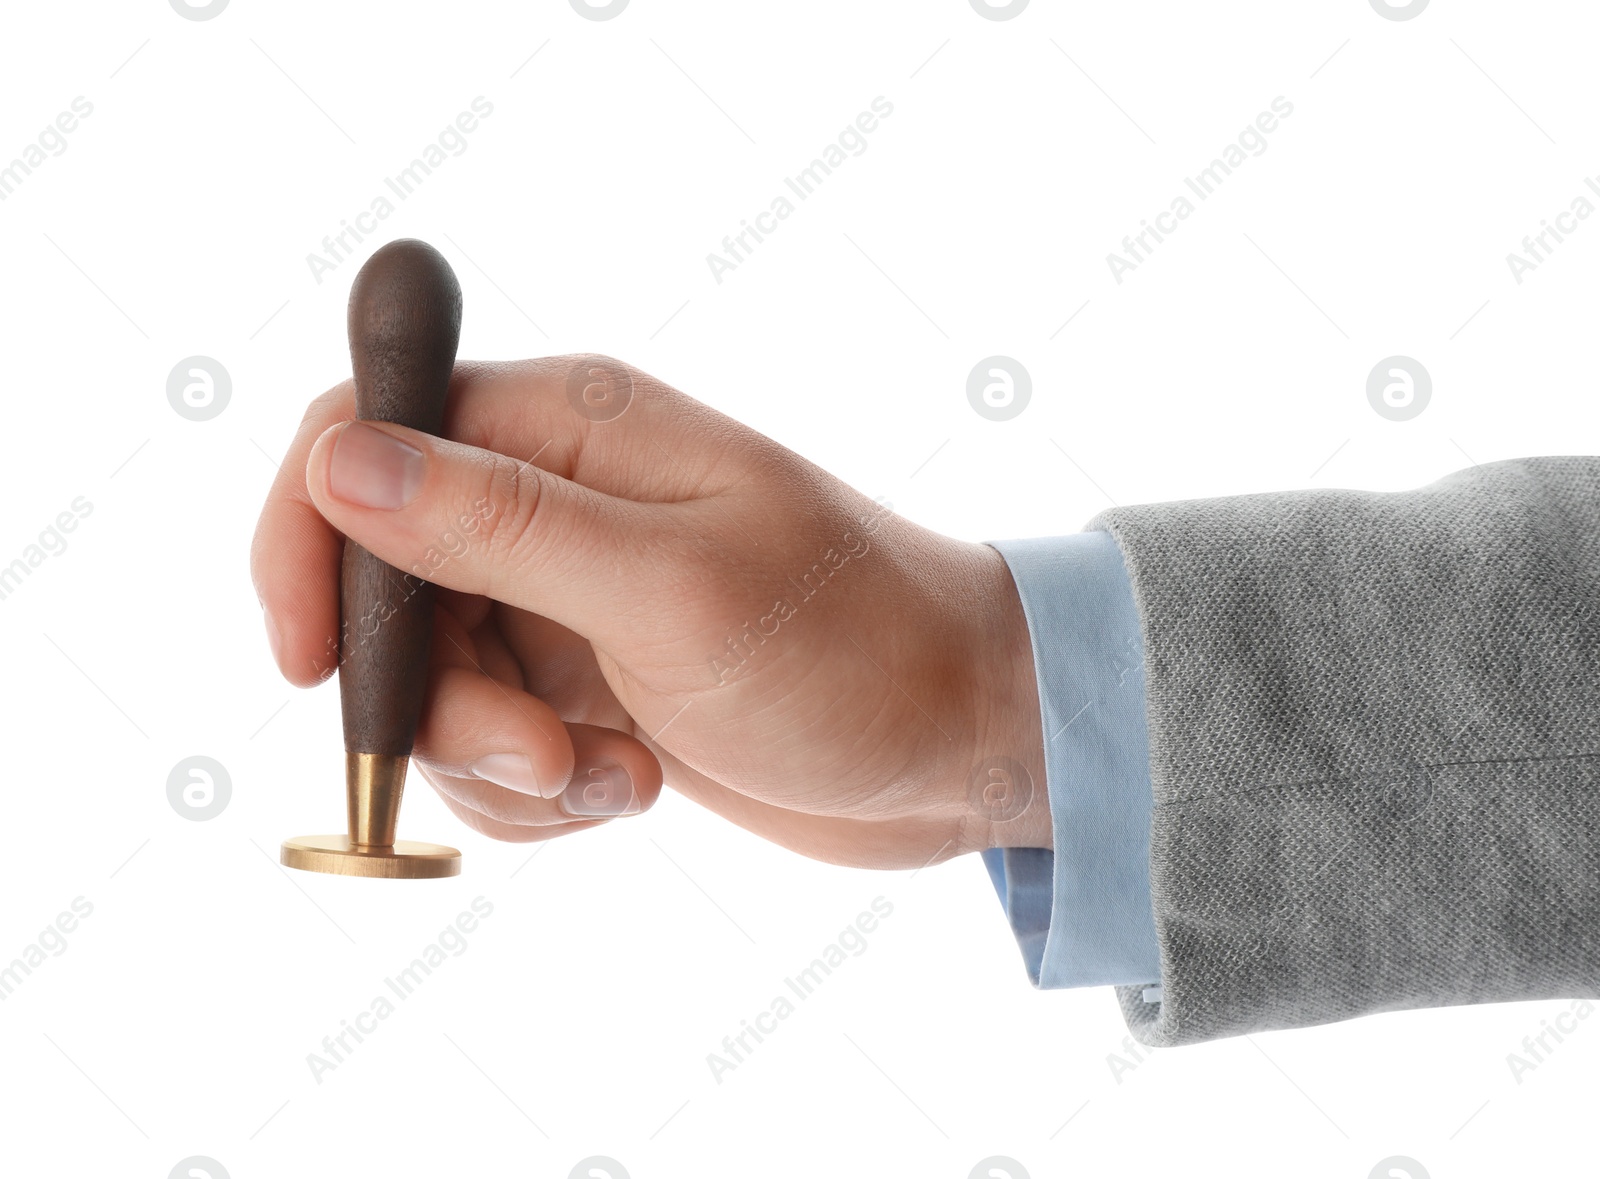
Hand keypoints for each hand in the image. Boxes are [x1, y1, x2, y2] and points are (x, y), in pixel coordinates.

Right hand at [251, 356, 1045, 868]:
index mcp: (572, 429)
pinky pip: (494, 746)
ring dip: (499, 760)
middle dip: (434, 695)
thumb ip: (501, 528)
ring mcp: (570, 598)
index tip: (306, 665)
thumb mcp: (673, 590)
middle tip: (538, 754)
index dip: (306, 538)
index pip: (365, 431)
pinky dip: (541, 792)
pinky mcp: (590, 684)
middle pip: (387, 583)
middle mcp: (556, 501)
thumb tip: (339, 459)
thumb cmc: (853, 646)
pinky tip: (634, 791)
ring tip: (613, 777)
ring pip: (435, 683)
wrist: (964, 740)